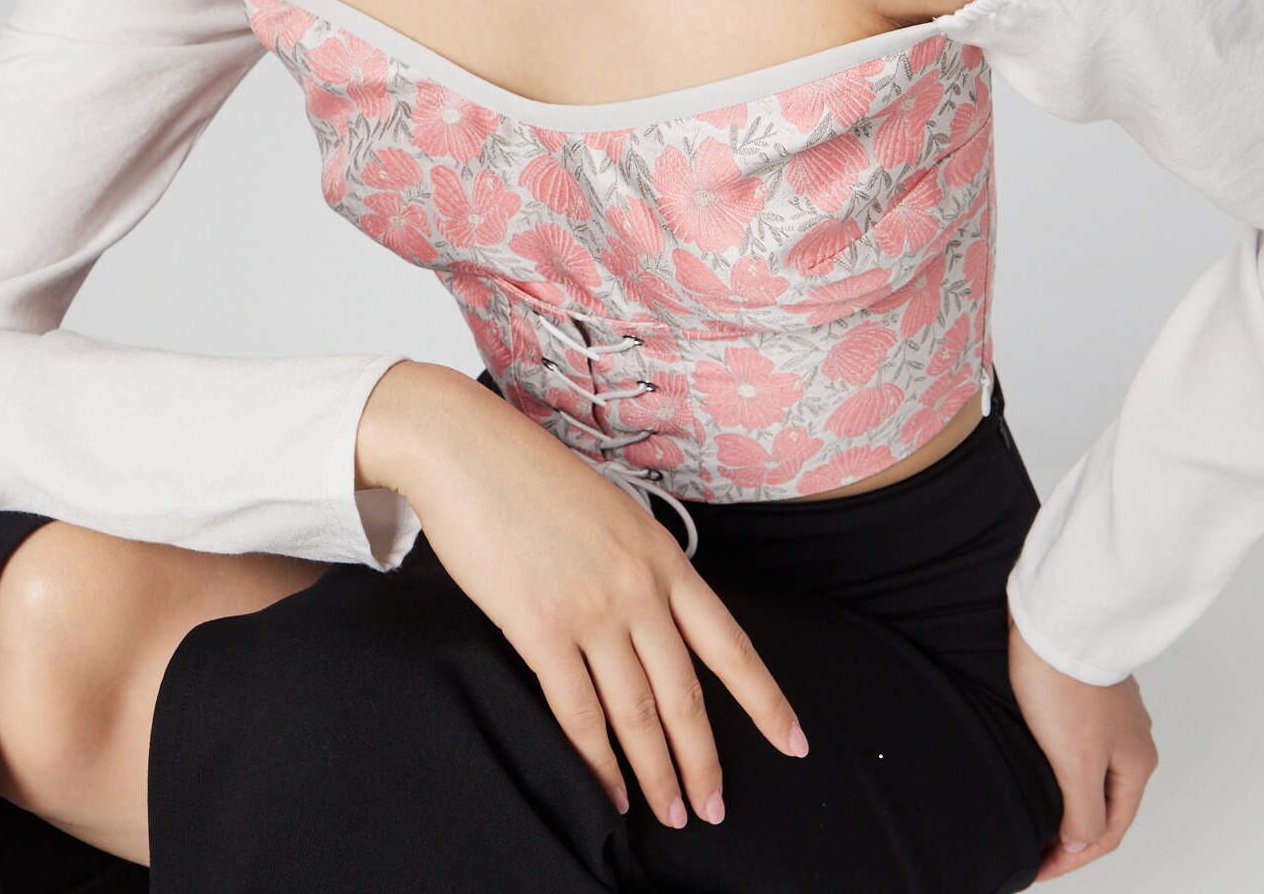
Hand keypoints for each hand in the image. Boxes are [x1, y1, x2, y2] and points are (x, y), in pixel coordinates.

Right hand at [394, 372, 808, 828]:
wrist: (469, 451)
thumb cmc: (533, 477)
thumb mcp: (614, 512)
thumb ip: (641, 566)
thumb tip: (655, 621)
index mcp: (663, 556)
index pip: (729, 643)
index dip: (765, 700)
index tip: (793, 741)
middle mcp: (639, 587)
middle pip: (686, 695)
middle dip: (704, 761)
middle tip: (713, 808)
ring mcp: (592, 609)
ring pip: (638, 713)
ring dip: (656, 773)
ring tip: (669, 813)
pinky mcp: (540, 627)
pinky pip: (578, 713)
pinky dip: (597, 762)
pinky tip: (609, 790)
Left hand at [1007, 602, 1158, 878]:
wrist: (1055, 617)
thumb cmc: (1065, 683)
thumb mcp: (1076, 761)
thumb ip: (1084, 810)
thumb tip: (1083, 843)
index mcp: (1137, 765)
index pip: (1109, 831)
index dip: (1073, 858)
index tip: (1037, 868)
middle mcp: (1132, 742)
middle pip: (1104, 805)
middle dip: (1072, 834)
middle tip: (1036, 851)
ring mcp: (1112, 716)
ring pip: (1091, 775)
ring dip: (1066, 801)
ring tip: (1036, 817)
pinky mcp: (1088, 694)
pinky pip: (1078, 746)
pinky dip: (1061, 769)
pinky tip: (1040, 768)